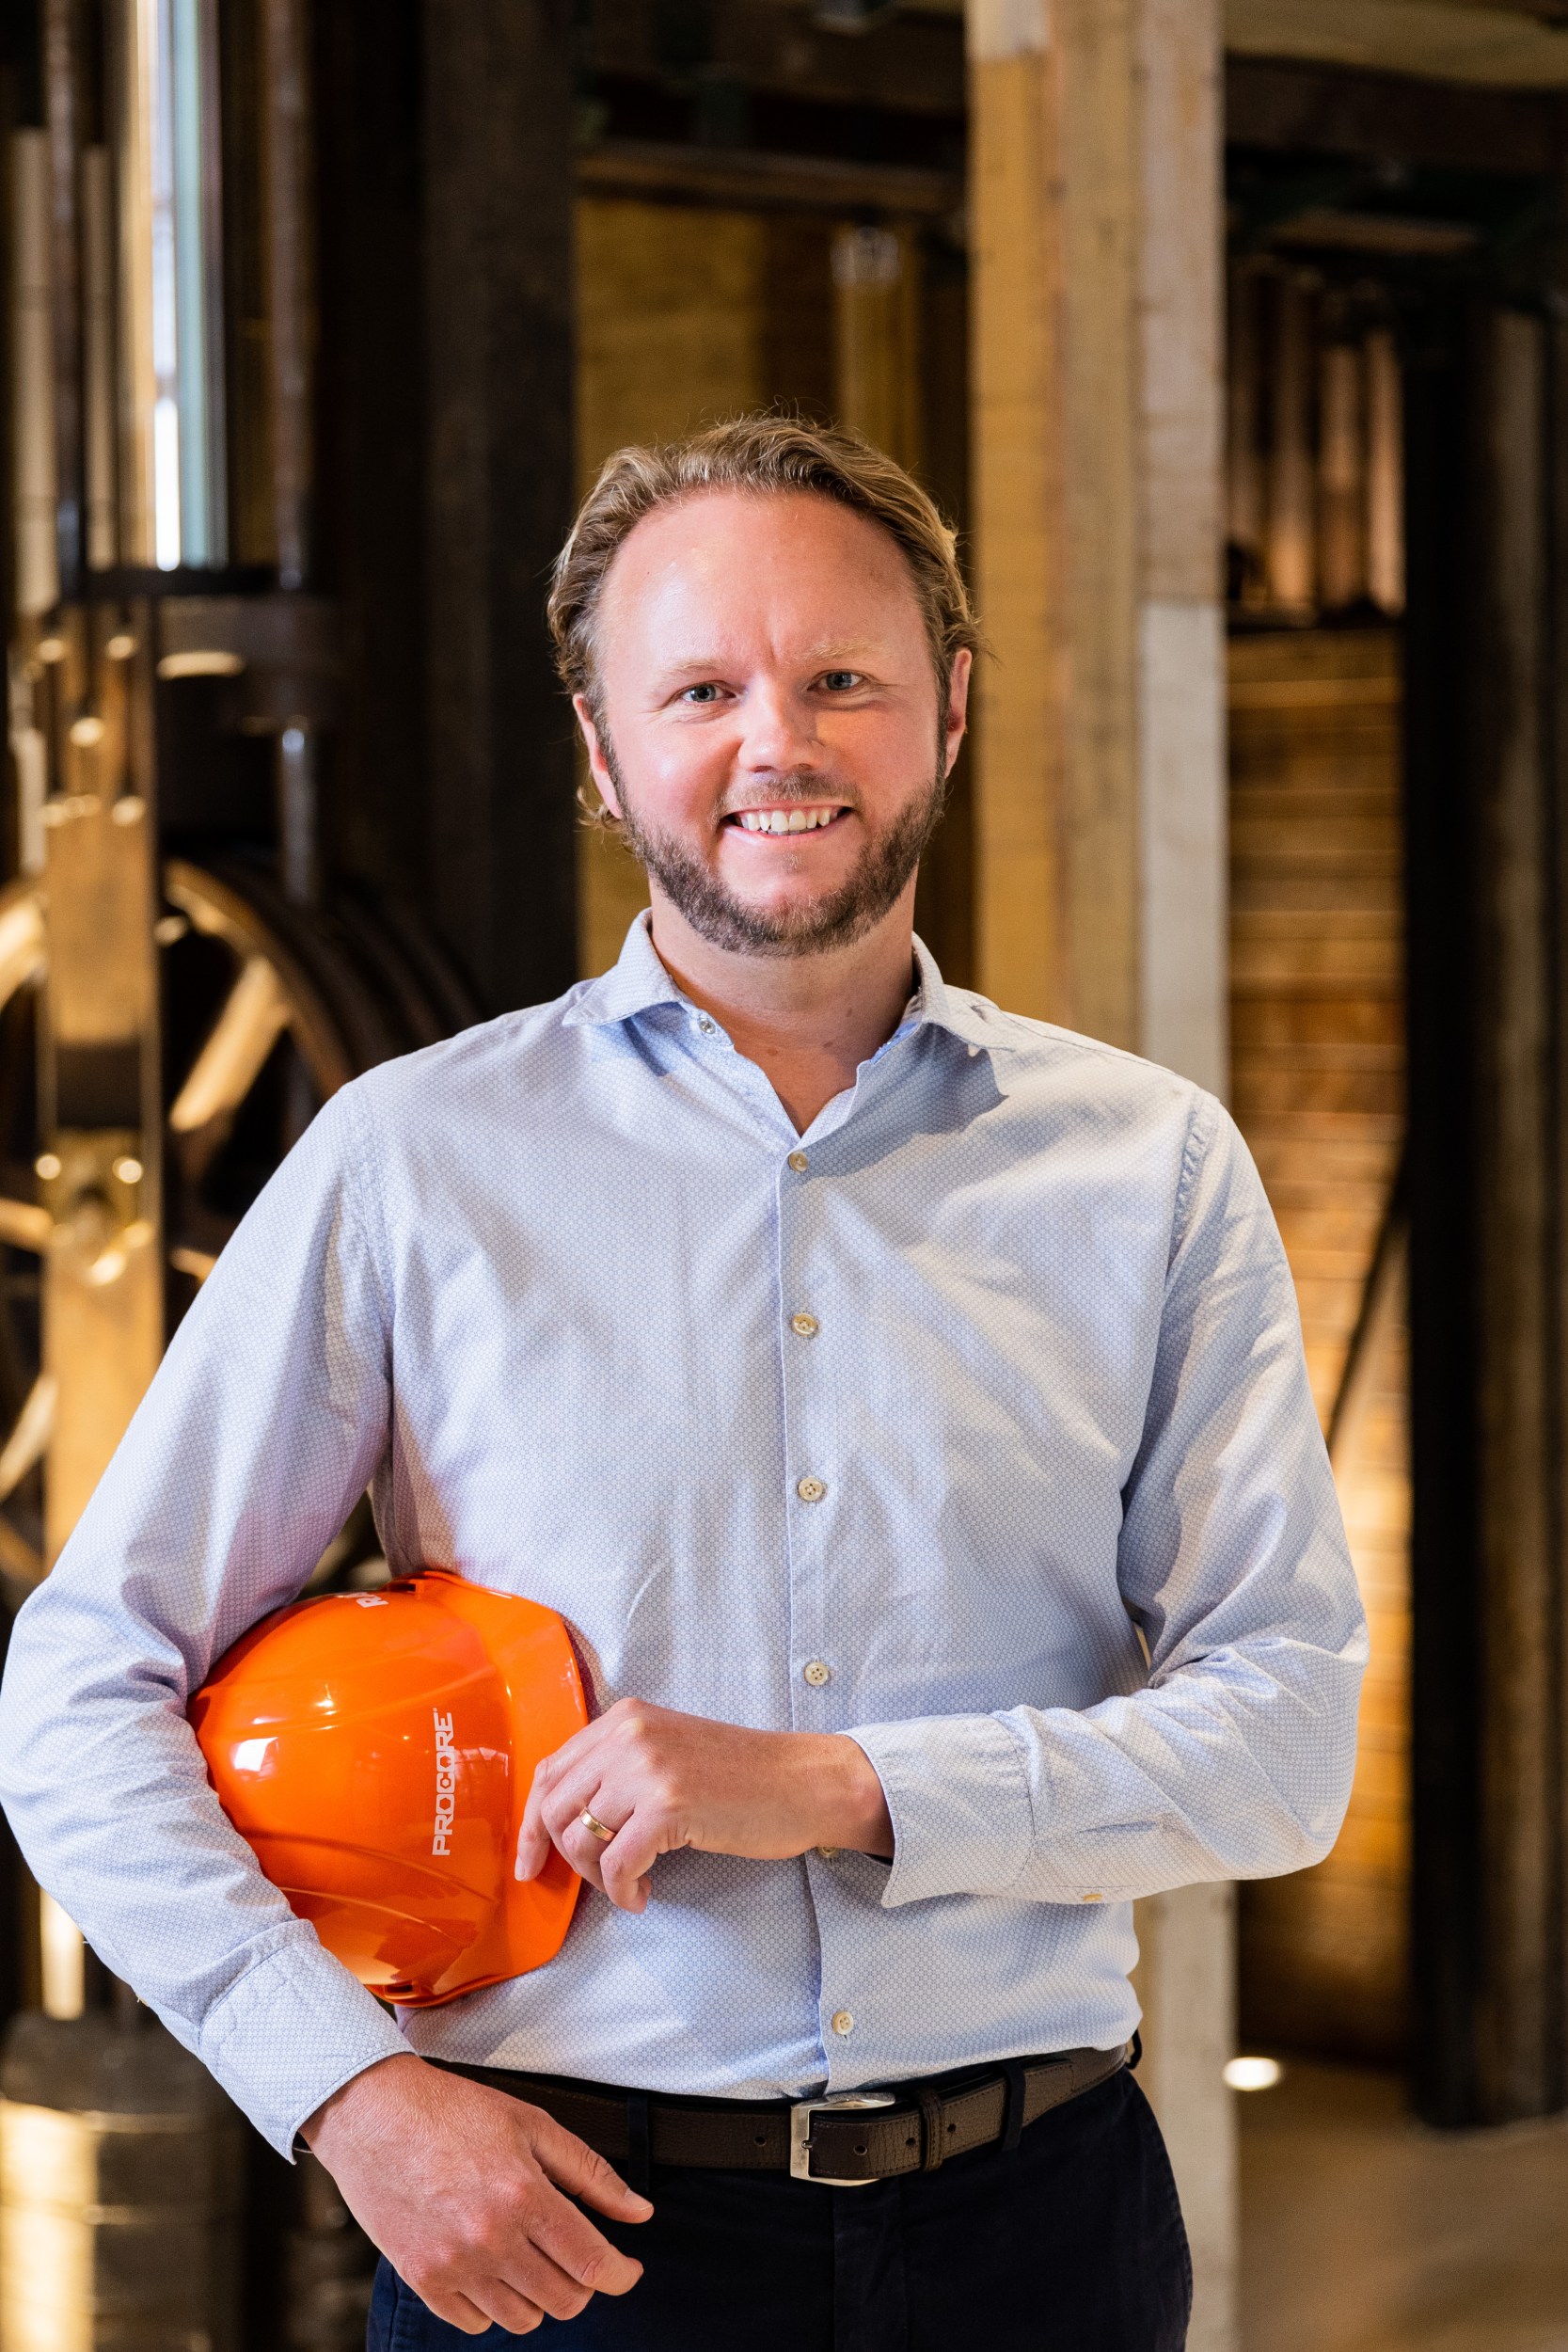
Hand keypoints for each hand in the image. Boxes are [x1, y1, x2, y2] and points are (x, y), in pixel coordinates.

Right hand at [302, 2052, 651, 2332]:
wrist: (373, 2114)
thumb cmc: (453, 2112)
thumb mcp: (533, 2125)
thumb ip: (591, 2173)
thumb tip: (639, 2212)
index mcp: (524, 2195)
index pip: (592, 2264)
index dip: (621, 2275)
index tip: (628, 2270)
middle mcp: (490, 2239)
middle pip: (564, 2300)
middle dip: (583, 2281)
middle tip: (573, 2252)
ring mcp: (453, 2266)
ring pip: (523, 2319)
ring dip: (539, 2294)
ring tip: (530, 2254)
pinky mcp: (422, 2280)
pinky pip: (476, 2324)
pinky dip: (493, 2304)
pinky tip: (492, 2266)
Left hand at [517, 1698, 893, 1912]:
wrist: (801, 1781)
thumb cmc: (739, 1775)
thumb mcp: (667, 1751)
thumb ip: (616, 1769)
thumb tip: (560, 1820)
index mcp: (624, 1718)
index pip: (549, 1771)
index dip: (530, 1824)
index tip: (530, 1861)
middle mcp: (629, 1735)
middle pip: (553, 1808)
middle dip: (562, 1857)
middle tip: (593, 1881)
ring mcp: (648, 1769)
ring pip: (581, 1840)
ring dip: (598, 1878)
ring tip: (628, 1884)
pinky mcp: (669, 1806)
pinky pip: (617, 1865)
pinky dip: (623, 1892)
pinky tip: (643, 1895)